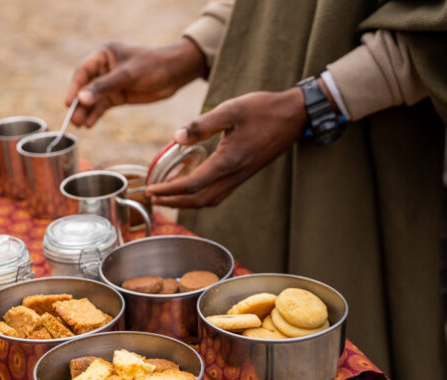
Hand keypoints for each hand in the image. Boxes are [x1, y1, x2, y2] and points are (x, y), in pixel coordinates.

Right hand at [65, 38, 206, 127]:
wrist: (174, 74)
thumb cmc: (152, 66)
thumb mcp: (127, 75)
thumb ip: (104, 87)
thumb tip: (81, 99)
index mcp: (103, 55)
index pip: (83, 72)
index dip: (75, 88)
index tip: (69, 103)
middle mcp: (104, 68)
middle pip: (86, 87)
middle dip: (80, 104)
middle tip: (73, 120)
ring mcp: (111, 83)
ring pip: (94, 99)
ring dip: (87, 111)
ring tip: (80, 125)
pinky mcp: (118, 95)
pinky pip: (103, 105)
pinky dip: (96, 114)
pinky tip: (90, 124)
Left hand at [146, 88, 307, 207]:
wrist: (294, 116)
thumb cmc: (263, 110)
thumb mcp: (230, 110)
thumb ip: (202, 125)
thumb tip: (176, 137)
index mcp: (228, 161)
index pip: (192, 184)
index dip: (169, 190)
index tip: (152, 190)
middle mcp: (234, 175)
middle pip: (199, 200)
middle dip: (174, 202)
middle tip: (153, 198)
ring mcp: (241, 177)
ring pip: (210, 200)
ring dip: (186, 202)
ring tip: (167, 196)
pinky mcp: (244, 174)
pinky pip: (219, 193)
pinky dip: (200, 195)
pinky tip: (191, 187)